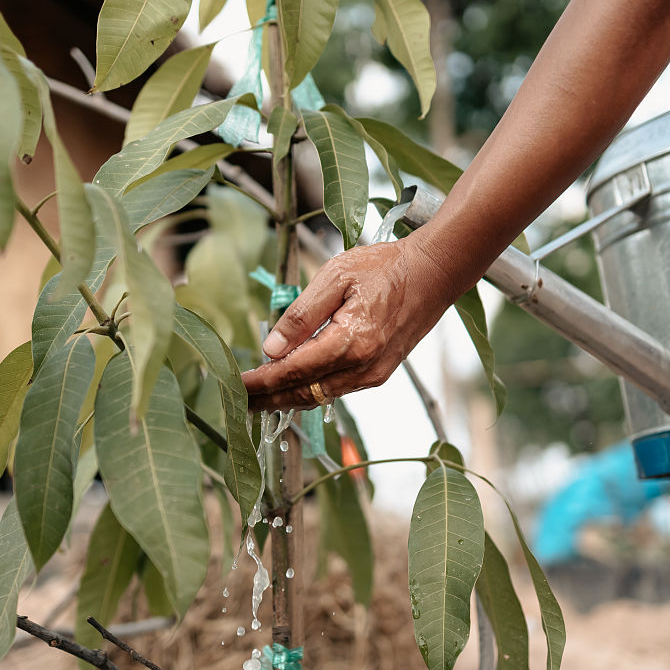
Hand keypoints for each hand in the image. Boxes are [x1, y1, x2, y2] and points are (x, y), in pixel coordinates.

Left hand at [241, 237, 455, 411]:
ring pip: (320, 397)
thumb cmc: (385, 267)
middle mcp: (363, 367)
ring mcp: (373, 374)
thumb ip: (301, 315)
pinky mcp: (379, 373)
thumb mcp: (335, 276)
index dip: (260, 382)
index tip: (235, 385)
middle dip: (268, 400)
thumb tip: (270, 350)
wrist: (434, 273)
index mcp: (350, 342)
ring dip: (287, 399)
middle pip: (304, 394)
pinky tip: (292, 386)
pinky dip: (310, 391)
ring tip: (258, 398)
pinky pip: (336, 390)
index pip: (292, 372)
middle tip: (239, 402)